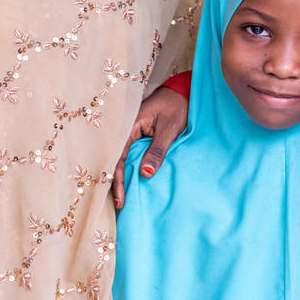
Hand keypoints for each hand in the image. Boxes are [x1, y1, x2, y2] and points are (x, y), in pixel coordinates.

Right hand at [112, 86, 188, 208]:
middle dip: (116, 182)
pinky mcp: (138, 137)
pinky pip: (131, 155)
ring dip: (123, 177)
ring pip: (122, 159)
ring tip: (123, 200)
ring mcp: (131, 134)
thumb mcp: (170, 128)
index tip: (121, 199)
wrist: (183, 93)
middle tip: (120, 206)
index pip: (118, 157)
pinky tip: (133, 183)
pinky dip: (131, 169)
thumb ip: (158, 149)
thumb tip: (145, 173)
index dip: (118, 180)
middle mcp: (126, 131)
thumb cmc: (177, 107)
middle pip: (115, 160)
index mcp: (129, 125)